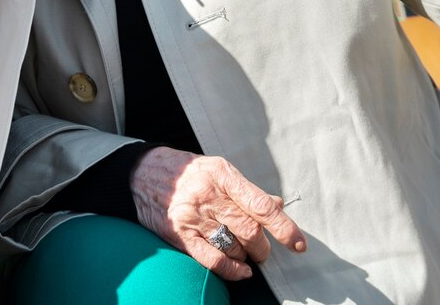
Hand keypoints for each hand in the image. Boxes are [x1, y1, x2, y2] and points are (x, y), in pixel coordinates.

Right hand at [129, 146, 305, 280]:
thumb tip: (276, 205)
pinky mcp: (180, 235)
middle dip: (263, 246)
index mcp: (223, 175)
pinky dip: (232, 269)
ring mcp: (194, 216)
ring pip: (234, 246)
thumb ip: (247, 190)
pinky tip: (240, 270)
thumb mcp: (218, 170)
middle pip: (250, 230)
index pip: (261, 205)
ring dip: (246, 255)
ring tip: (245, 252)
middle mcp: (209, 195)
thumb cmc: (186, 171)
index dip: (284, 227)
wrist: (141, 173)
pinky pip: (212, 260)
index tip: (298, 243)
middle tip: (263, 249)